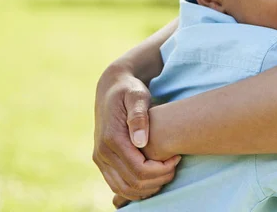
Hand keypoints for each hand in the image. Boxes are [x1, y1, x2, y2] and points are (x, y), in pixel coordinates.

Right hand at [93, 64, 179, 200]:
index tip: (176, 158)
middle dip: (158, 180)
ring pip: (124, 189)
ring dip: (147, 188)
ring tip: (166, 172)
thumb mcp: (137, 96)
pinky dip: (136, 188)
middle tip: (175, 167)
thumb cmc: (130, 90)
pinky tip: (153, 177)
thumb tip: (140, 142)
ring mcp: (100, 158)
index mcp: (112, 138)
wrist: (112, 88)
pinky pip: (117, 185)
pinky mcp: (102, 161)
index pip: (139, 169)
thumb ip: (139, 116)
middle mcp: (102, 152)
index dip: (161, 170)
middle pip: (133, 182)